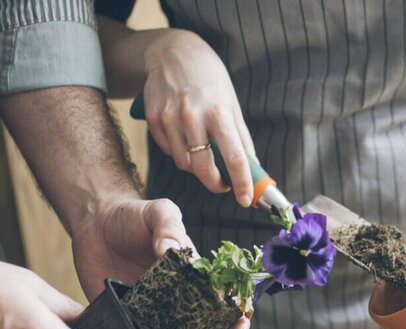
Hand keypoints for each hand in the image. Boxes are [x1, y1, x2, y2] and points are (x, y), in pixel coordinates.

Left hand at [71, 196, 250, 328]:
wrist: (94, 222)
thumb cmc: (133, 215)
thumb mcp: (158, 212)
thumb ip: (169, 226)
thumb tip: (172, 249)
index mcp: (197, 278)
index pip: (227, 302)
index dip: (238, 317)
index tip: (238, 326)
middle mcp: (182, 301)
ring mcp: (156, 315)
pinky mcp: (129, 323)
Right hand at [142, 29, 255, 205]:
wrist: (173, 52)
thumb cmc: (209, 80)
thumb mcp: (231, 103)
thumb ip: (241, 138)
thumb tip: (252, 170)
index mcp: (218, 111)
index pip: (234, 156)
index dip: (241, 182)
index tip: (245, 199)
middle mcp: (192, 115)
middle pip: (203, 168)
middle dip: (214, 183)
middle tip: (222, 185)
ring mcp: (169, 117)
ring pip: (183, 163)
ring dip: (195, 167)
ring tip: (202, 151)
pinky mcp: (153, 118)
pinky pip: (168, 151)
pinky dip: (179, 152)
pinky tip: (183, 137)